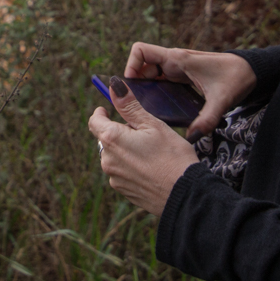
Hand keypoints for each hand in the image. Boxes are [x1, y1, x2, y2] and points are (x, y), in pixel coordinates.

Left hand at [88, 80, 199, 215]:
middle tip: (142, 132)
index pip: (94, 121)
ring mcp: (115, 178)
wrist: (185, 194)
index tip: (108, 110)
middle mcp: (107, 160)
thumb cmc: (172, 156)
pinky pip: (122, 173)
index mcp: (112, 139)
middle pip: (105, 140)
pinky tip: (150, 167)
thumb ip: (129, 106)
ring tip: (150, 152)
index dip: (101, 113)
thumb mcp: (152, 124)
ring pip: (114, 157)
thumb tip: (114, 86)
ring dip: (125, 150)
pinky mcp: (124, 191)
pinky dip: (131, 166)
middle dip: (118, 133)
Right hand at [124, 43, 256, 142]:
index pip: (140, 51)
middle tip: (135, 106)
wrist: (252, 71)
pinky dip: (156, 92)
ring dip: (145, 89)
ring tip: (144, 110)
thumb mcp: (222, 100)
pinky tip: (160, 111)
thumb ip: (207, 119)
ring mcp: (178, 69)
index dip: (130, 65)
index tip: (131, 86)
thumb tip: (191, 138)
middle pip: (141, 67)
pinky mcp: (183, 78)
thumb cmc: (237, 77)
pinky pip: (161, 82)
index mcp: (178, 59)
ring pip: (150, 76)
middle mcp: (174, 62)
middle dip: (135, 84)